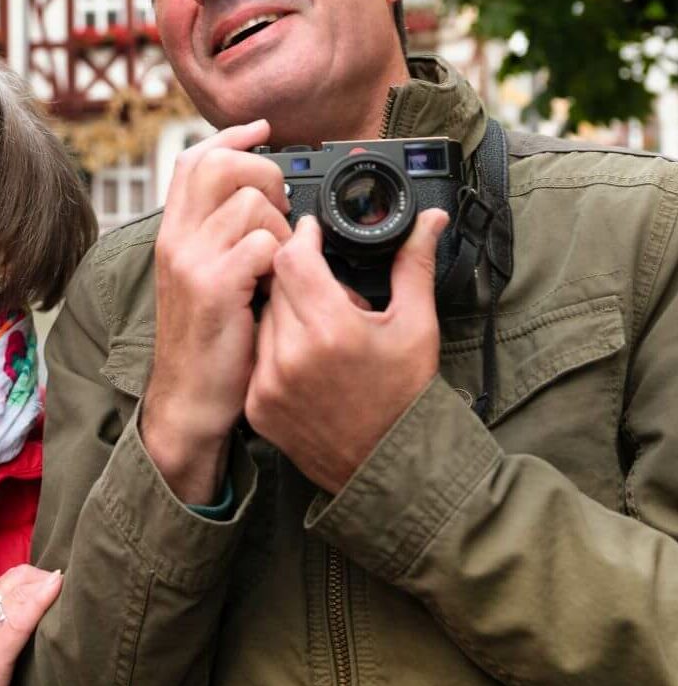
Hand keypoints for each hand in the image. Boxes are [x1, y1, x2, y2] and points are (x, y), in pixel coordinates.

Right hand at [142, 120, 291, 502]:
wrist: (189, 402)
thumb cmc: (208, 342)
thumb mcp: (204, 279)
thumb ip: (223, 238)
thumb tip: (262, 200)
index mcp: (175, 233)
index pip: (195, 160)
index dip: (232, 137)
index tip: (264, 129)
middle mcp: (176, 239)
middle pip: (222, 166)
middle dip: (265, 179)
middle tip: (278, 217)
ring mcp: (191, 261)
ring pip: (250, 203)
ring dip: (279, 229)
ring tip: (276, 266)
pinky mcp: (214, 288)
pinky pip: (262, 244)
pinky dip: (281, 259)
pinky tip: (274, 285)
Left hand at [245, 209, 447, 493]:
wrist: (392, 468)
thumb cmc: (406, 395)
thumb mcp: (417, 324)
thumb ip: (414, 263)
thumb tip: (431, 218)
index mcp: (332, 329)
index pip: (291, 258)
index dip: (303, 238)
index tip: (313, 234)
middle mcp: (292, 356)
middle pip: (276, 284)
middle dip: (299, 276)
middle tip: (326, 289)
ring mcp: (269, 383)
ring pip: (263, 316)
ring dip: (285, 311)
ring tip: (319, 328)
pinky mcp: (257, 405)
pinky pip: (255, 354)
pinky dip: (275, 347)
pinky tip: (305, 359)